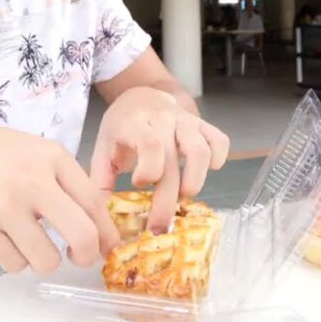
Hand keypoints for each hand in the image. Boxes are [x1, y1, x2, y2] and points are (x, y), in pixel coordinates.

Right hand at [0, 122, 120, 274]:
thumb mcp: (35, 152)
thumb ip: (66, 182)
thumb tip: (99, 228)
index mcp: (52, 158)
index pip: (95, 202)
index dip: (107, 233)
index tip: (107, 247)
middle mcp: (32, 180)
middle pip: (82, 235)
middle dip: (86, 256)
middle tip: (79, 258)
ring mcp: (4, 205)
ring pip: (46, 259)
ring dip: (43, 259)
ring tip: (29, 242)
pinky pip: (14, 264)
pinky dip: (15, 260)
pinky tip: (4, 239)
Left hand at [89, 87, 229, 232]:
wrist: (142, 95)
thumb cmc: (122, 127)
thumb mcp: (104, 147)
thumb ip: (101, 180)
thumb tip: (101, 217)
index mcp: (135, 123)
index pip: (150, 144)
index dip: (148, 171)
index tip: (139, 185)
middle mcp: (163, 119)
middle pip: (173, 160)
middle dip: (167, 200)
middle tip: (160, 226)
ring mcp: (186, 120)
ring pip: (201, 150)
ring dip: (195, 180)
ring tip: (184, 195)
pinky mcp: (203, 124)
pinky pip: (219, 141)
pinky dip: (217, 159)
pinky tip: (205, 171)